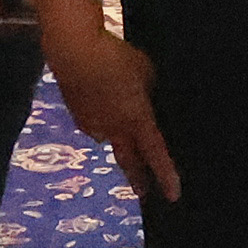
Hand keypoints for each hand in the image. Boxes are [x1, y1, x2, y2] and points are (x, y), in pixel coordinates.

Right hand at [45, 14, 176, 200]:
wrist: (73, 51)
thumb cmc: (115, 58)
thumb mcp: (146, 72)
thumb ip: (148, 91)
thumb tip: (143, 99)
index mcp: (137, 120)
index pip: (156, 154)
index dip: (166, 176)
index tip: (173, 196)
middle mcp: (114, 129)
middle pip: (128, 161)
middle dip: (137, 178)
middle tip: (142, 192)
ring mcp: (92, 124)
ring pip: (110, 136)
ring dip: (117, 132)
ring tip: (118, 107)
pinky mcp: (76, 115)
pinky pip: (95, 121)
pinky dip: (101, 114)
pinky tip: (100, 97)